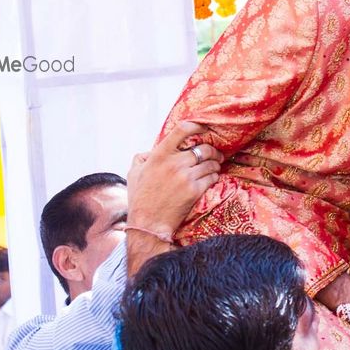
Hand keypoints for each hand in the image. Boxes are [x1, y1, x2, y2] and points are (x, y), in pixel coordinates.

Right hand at [127, 120, 222, 234]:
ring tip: (215, 166)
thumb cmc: (140, 199)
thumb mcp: (134, 173)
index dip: (196, 126)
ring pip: (210, 163)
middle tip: (215, 154)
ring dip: (215, 164)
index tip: (203, 128)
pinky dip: (214, 176)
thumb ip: (142, 158)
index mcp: (159, 155)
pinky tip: (212, 178)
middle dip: (212, 150)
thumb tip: (150, 152)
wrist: (148, 224)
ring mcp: (185, 177)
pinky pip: (212, 177)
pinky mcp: (194, 191)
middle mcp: (173, 163)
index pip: (181, 130)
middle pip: (203, 148)